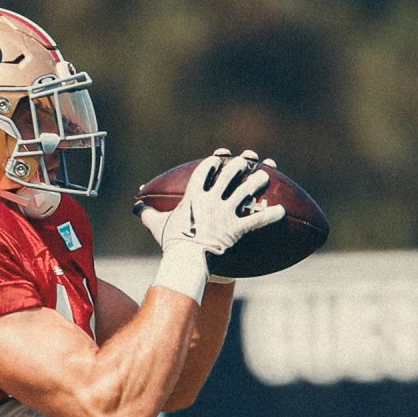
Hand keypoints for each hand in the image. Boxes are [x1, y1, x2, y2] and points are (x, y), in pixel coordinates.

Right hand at [138, 148, 285, 256]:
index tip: (220, 156)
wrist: (185, 260)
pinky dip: (270, 215)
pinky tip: (281, 211)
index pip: (205, 171)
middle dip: (239, 165)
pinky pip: (257, 219)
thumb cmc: (171, 243)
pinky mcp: (237, 228)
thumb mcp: (156, 226)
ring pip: (245, 191)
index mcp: (194, 196)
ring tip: (264, 177)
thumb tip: (136, 207)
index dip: (213, 162)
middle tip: (246, 160)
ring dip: (257, 181)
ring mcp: (226, 213)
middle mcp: (212, 200)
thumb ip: (146, 214)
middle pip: (229, 175)